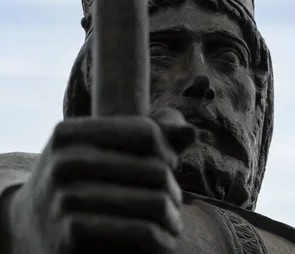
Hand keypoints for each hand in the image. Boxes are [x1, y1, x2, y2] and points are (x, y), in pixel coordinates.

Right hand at [9, 108, 195, 253]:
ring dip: (172, 214)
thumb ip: (147, 135)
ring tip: (173, 219)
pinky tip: (163, 238)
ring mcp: (64, 200)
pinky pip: (141, 231)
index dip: (166, 149)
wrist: (29, 228)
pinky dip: (161, 237)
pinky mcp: (73, 237)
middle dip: (172, 186)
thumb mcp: (100, 149)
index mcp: (68, 133)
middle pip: (153, 168)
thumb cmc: (80, 180)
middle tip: (174, 199)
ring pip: (153, 201)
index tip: (169, 164)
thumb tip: (190, 131)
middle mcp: (63, 162)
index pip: (144, 131)